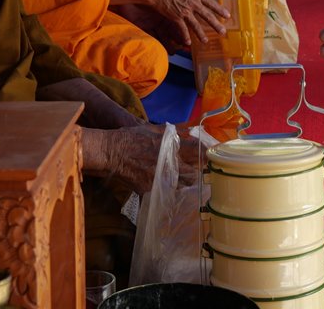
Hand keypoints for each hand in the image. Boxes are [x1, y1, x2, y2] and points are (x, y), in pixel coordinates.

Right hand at [83, 123, 200, 193]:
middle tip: (199, 171)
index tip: (210, 156)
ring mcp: (160, 178)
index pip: (196, 152)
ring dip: (186, 183)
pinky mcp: (151, 189)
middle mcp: (169, 164)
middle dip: (197, 172)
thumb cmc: (131, 137)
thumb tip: (189, 131)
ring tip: (186, 180)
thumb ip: (173, 132)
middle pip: (193, 173)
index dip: (206, 154)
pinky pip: (167, 193)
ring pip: (182, 185)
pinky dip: (171, 191)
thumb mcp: (153, 129)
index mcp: (171, 147)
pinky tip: (170, 188)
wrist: (112, 152)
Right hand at [150, 0, 229, 44]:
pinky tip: (188, 43)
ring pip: (196, 25)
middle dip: (216, 24)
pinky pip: (182, 29)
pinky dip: (185, 36)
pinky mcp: (176, 17)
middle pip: (207, 16)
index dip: (220, 10)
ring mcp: (185, 11)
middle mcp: (193, 3)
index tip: (227, 16)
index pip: (211, 3)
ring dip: (201, 34)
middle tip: (223, 32)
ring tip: (206, 41)